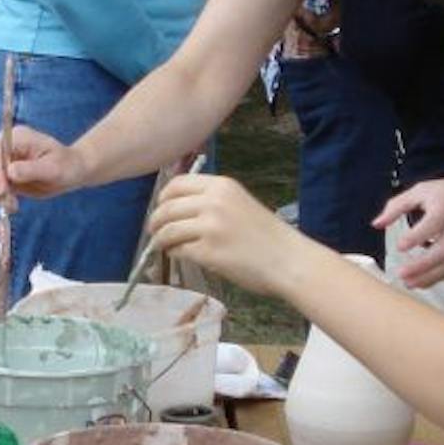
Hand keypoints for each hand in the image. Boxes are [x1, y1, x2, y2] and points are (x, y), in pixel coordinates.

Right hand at [0, 123, 80, 205]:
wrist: (68, 171)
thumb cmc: (64, 165)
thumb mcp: (53, 168)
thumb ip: (31, 169)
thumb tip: (10, 172)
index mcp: (15, 138)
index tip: (2, 193)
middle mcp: (1, 145)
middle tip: (7, 199)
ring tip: (10, 202)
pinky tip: (7, 201)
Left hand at [148, 173, 304, 296]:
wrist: (288, 260)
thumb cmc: (267, 235)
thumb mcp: (239, 203)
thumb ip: (211, 201)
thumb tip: (175, 208)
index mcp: (221, 186)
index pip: (176, 184)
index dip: (163, 198)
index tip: (161, 209)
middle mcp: (213, 202)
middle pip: (167, 208)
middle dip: (156, 221)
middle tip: (155, 232)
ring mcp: (210, 227)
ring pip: (168, 230)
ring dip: (161, 239)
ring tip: (165, 246)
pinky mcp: (208, 251)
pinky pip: (179, 250)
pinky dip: (175, 253)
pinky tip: (180, 255)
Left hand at [374, 173, 443, 289]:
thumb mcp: (424, 190)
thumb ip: (398, 206)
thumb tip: (377, 223)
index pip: (430, 226)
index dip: (415, 237)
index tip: (400, 245)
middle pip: (440, 251)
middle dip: (421, 266)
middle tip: (402, 273)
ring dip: (428, 277)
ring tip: (410, 283)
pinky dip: (439, 278)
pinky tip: (424, 282)